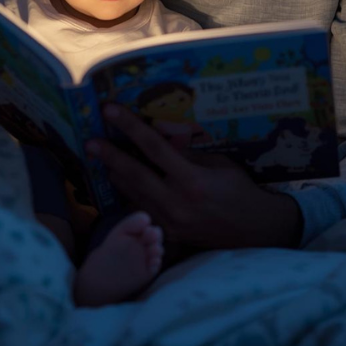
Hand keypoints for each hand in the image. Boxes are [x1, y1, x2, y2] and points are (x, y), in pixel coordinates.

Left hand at [86, 105, 302, 249]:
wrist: (254, 231)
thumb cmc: (240, 190)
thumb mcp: (218, 165)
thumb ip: (188, 155)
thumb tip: (161, 140)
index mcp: (192, 181)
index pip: (154, 148)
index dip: (130, 127)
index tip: (110, 111)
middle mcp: (177, 202)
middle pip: (134, 174)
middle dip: (110, 156)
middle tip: (90, 142)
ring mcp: (170, 222)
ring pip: (133, 194)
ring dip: (115, 175)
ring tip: (99, 157)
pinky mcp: (168, 234)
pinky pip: (142, 209)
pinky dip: (129, 194)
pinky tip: (119, 181)